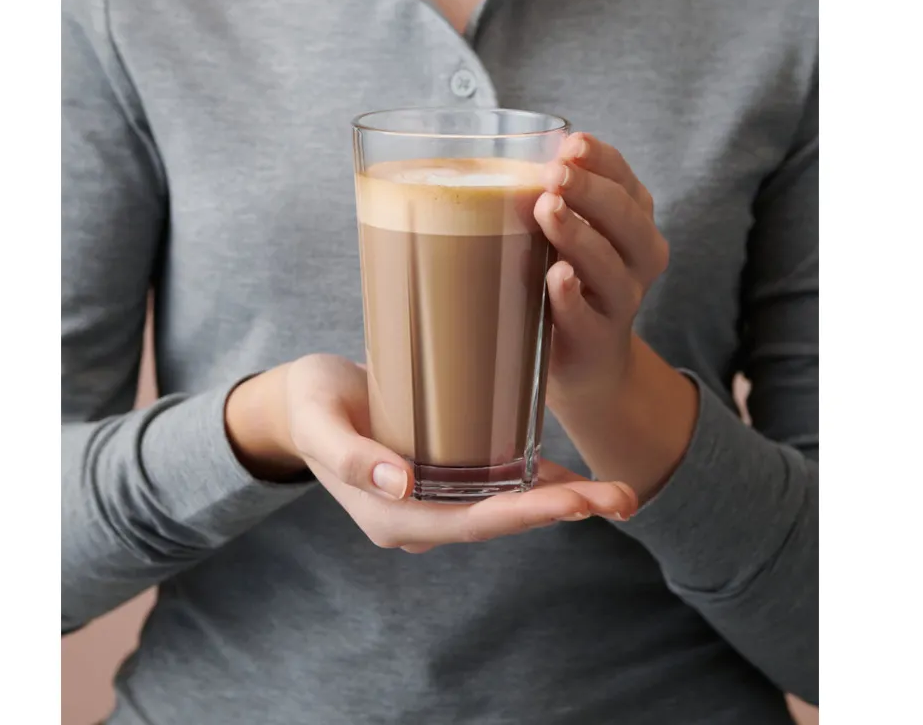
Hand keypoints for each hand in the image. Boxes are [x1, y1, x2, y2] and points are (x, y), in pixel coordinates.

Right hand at [225, 354, 637, 552]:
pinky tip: (579, 478)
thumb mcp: (321, 422)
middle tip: (622, 498)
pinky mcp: (445, 471)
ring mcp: (435, 496)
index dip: (524, 514)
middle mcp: (421, 515)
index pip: (470, 522)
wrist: (300, 401)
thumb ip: (352, 457)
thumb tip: (400, 485)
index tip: (574, 504)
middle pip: (501, 520)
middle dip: (562, 511)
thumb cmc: (310, 405)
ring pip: (506, 506)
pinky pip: (496, 484)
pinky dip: (538, 483)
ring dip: (562, 502)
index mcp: (392, 516)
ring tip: (620, 494)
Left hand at [534, 133, 669, 403]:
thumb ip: (554, 196)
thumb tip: (502, 150)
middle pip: (625, 218)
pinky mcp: (595, 340)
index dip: (602, 160)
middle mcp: (639, 257)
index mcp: (634, 220)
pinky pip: (586, 318)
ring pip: (608, 265)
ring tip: (548, 209)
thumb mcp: (569, 232)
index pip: (625, 181)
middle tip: (554, 173)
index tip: (571, 143)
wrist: (588, 360)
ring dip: (578, 234)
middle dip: (589, 191)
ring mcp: (621, 301)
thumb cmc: (571, 276)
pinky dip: (571, 297)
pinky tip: (557, 277)